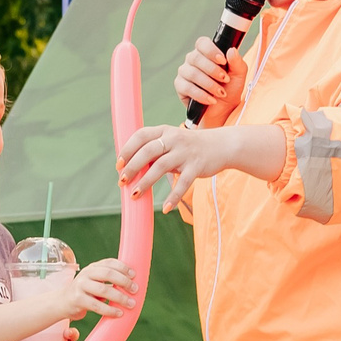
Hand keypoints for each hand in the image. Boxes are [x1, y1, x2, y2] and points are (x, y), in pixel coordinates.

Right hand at [52, 258, 134, 320]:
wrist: (62, 302)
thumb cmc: (84, 293)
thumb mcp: (94, 282)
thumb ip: (108, 281)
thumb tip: (132, 285)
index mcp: (92, 267)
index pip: (109, 262)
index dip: (123, 267)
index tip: (134, 275)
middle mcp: (86, 274)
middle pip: (108, 274)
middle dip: (124, 281)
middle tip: (135, 289)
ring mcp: (80, 286)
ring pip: (104, 290)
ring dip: (120, 297)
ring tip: (131, 304)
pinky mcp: (78, 299)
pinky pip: (97, 305)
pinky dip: (110, 310)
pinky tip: (119, 313)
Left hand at [118, 120, 284, 207]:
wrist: (222, 145)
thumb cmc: (191, 146)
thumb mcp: (172, 142)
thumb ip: (155, 152)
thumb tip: (132, 168)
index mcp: (164, 131)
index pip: (140, 135)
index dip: (127, 149)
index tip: (118, 164)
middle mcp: (174, 139)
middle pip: (147, 151)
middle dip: (132, 167)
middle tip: (122, 181)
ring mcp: (185, 152)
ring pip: (160, 167)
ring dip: (145, 182)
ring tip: (135, 195)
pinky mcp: (196, 166)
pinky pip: (182, 184)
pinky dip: (173, 197)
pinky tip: (165, 208)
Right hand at [174, 36, 235, 112]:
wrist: (224, 108)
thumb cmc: (230, 88)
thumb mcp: (239, 75)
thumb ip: (237, 62)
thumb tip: (231, 51)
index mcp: (206, 53)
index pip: (202, 43)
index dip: (211, 50)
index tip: (223, 60)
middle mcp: (192, 60)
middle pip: (196, 58)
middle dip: (212, 70)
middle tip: (225, 79)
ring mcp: (184, 72)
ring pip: (192, 73)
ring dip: (209, 84)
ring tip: (221, 93)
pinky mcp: (180, 86)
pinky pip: (187, 87)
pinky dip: (201, 95)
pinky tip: (211, 100)